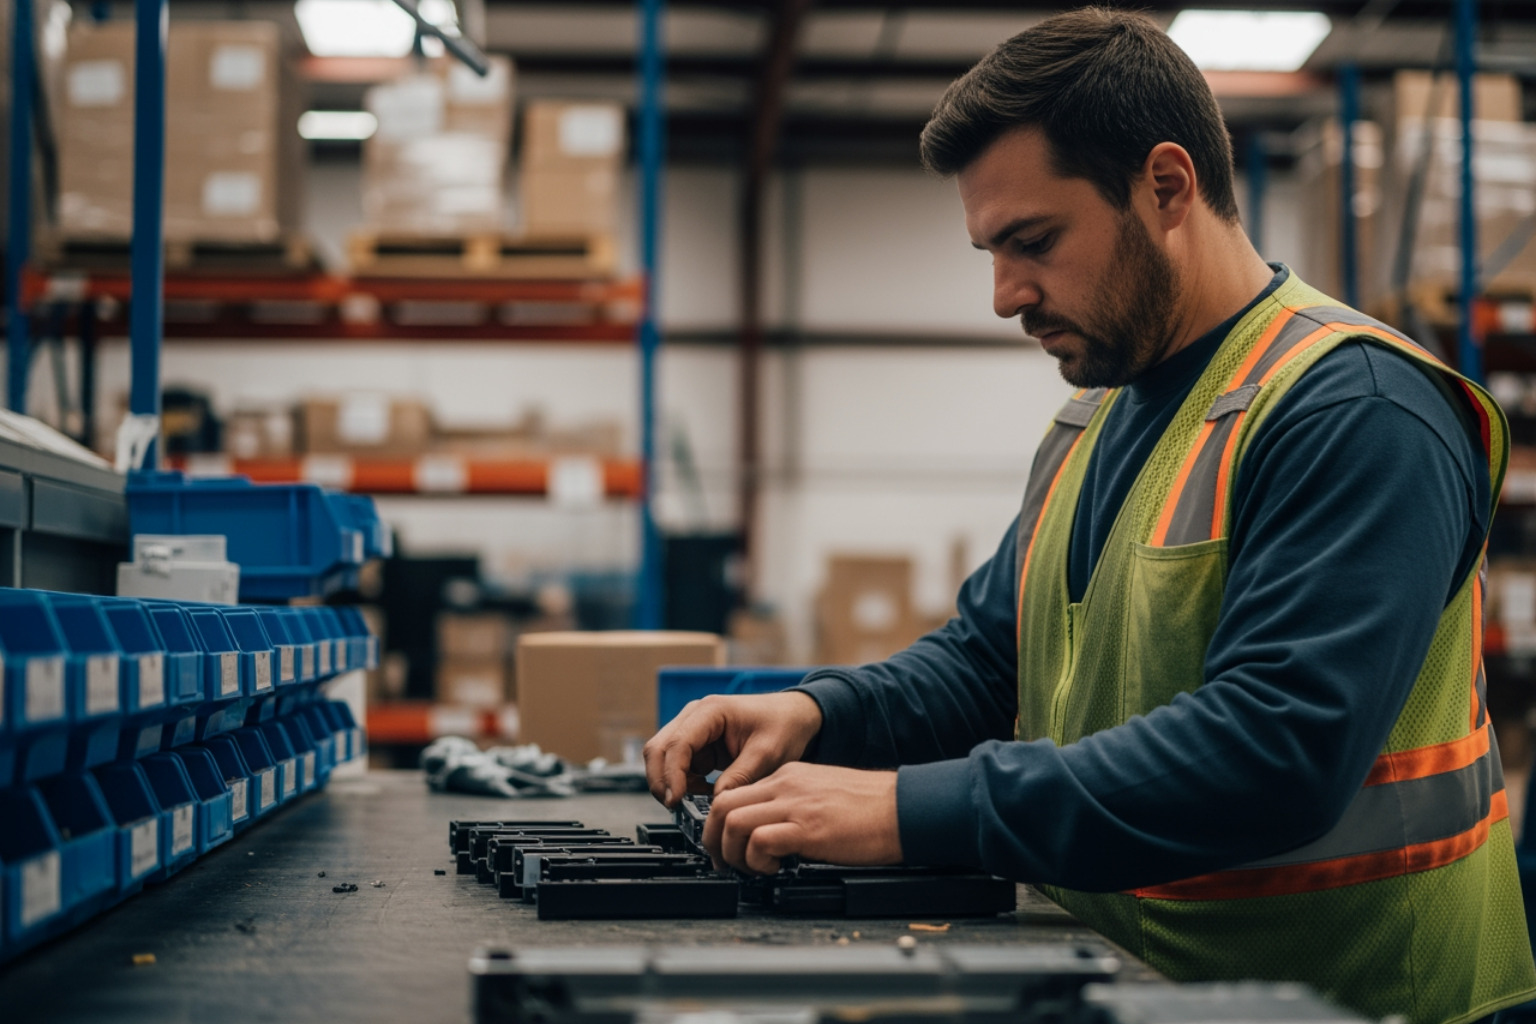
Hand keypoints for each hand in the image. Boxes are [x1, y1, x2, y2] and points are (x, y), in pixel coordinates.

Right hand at [642, 691, 823, 808]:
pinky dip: (684, 784)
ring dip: (672, 783)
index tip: (676, 800)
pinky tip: (705, 792)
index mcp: (711, 711)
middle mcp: (695, 717)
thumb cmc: (783, 726)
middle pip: (659, 748)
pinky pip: (679, 767)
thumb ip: (740, 778)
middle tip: (674, 807)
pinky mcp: (698, 746)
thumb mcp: (767, 754)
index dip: (672, 774)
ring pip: (664, 759)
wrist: (794, 717)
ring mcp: (694, 730)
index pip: (678, 743)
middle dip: (662, 780)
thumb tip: (717, 803)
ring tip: (695, 801)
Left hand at [703, 762, 902, 873]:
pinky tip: (771, 868)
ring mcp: (795, 804)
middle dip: (713, 839)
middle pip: (722, 805)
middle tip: (722, 863)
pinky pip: (760, 840)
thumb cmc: (870, 808)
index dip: (718, 823)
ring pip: (733, 821)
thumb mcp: (821, 794)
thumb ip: (793, 806)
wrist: (904, 807)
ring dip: (732, 852)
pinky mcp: (808, 827)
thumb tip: (769, 834)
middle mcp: (785, 785)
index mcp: (788, 777)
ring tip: (749, 869)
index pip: (733, 793)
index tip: (722, 845)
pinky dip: (756, 860)